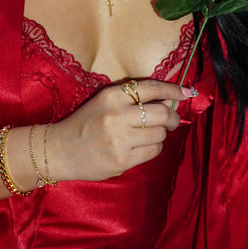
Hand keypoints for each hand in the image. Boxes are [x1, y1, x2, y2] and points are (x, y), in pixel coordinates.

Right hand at [48, 80, 194, 182]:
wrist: (60, 150)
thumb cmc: (85, 123)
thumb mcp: (105, 102)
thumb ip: (133, 99)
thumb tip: (168, 101)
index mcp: (111, 96)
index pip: (150, 88)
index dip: (173, 90)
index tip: (187, 92)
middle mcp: (116, 116)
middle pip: (161, 113)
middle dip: (172, 117)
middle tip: (172, 120)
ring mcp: (119, 140)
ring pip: (160, 134)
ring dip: (160, 134)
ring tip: (146, 135)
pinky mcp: (122, 160)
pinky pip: (153, 152)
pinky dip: (153, 148)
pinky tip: (141, 147)